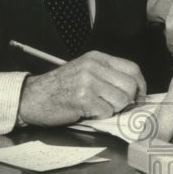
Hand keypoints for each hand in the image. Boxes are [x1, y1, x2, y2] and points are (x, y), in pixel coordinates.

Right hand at [18, 51, 145, 126]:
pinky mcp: (83, 98)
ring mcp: (88, 82)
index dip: (141, 85)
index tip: (139, 97)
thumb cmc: (59, 88)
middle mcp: (94, 66)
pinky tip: (87, 111)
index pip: (132, 68)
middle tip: (115, 106)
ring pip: (121, 100)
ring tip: (97, 107)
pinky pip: (106, 111)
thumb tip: (135, 91)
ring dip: (112, 109)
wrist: (32, 97)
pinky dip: (100, 115)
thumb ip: (107, 76)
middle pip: (130, 85)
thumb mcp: (85, 71)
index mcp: (97, 58)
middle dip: (128, 100)